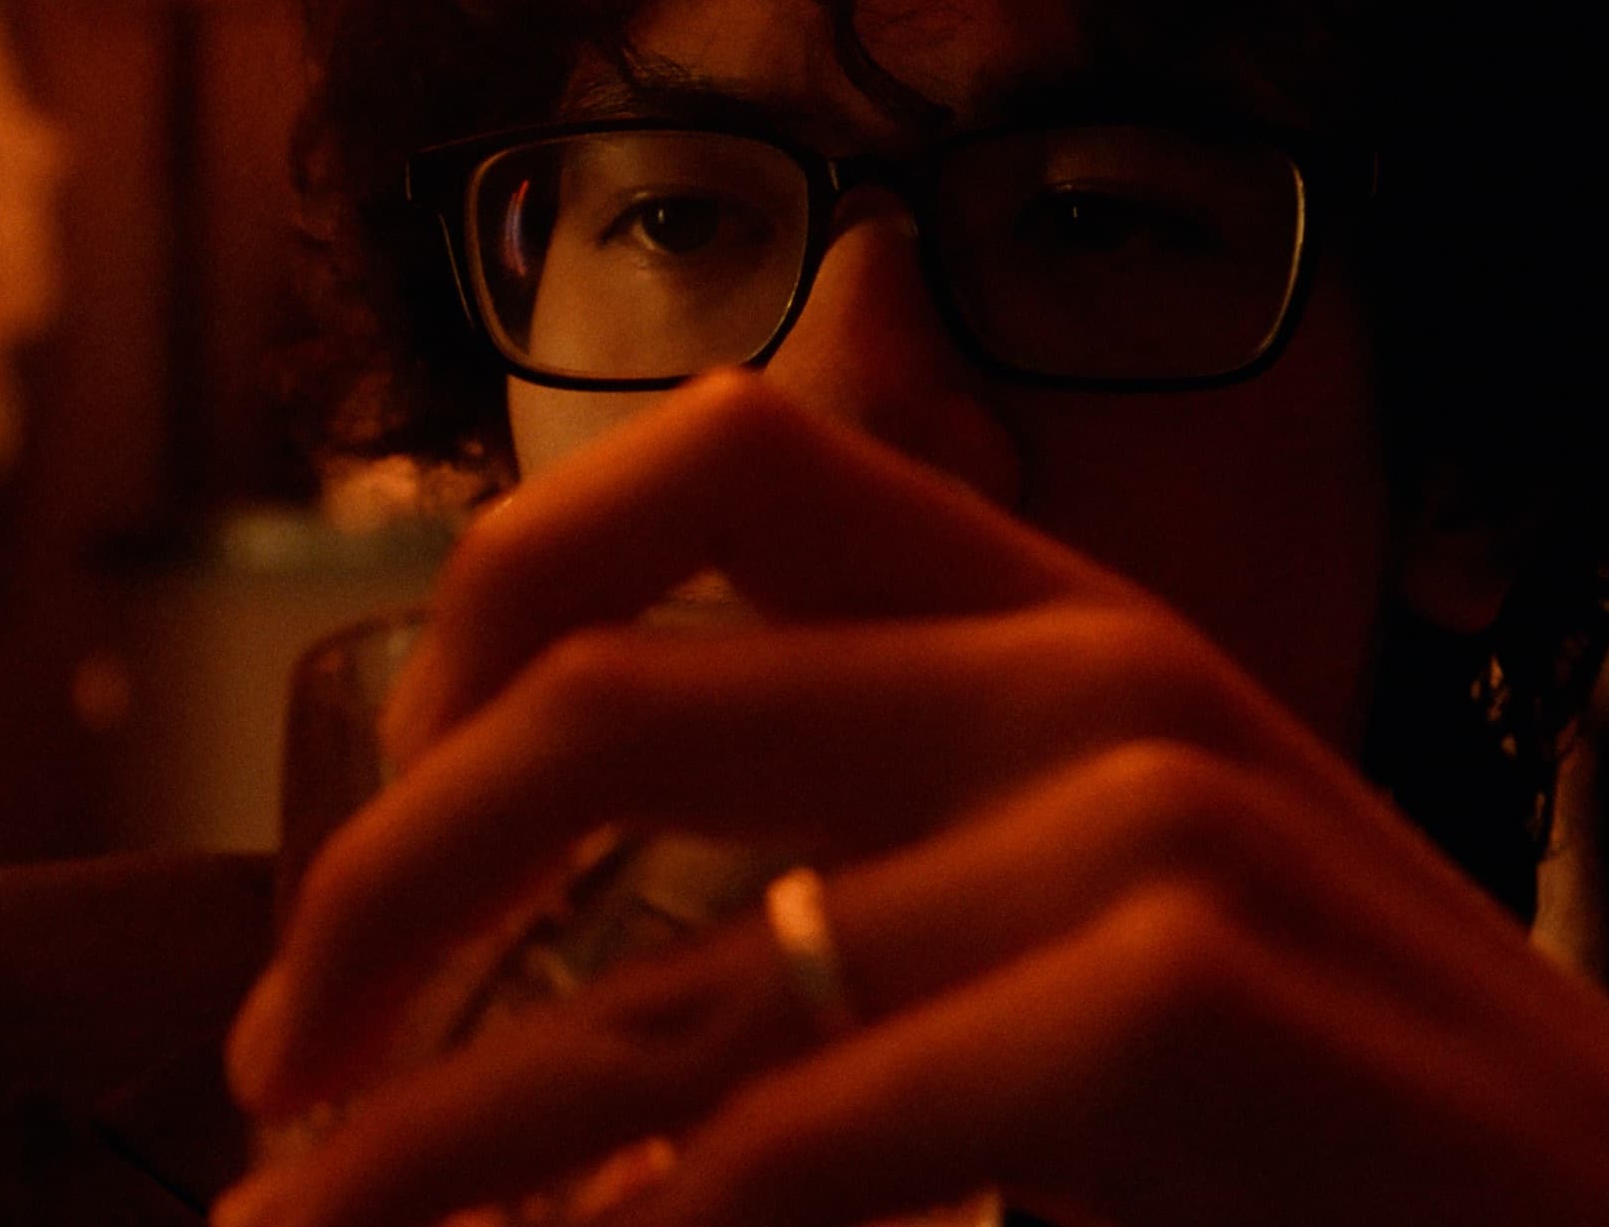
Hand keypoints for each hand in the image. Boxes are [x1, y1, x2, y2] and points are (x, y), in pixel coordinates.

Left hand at [220, 372, 1608, 1226]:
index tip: (382, 842)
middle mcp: (1094, 668)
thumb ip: (879, 866)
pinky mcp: (1195, 990)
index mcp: (1061, 617)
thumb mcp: (1091, 921)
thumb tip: (542, 974)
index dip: (480, 609)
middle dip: (379, 882)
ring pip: (671, 971)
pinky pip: (809, 1125)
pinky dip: (677, 1226)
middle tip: (276, 1081)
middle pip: (609, 686)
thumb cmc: (1332, 1118)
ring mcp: (1153, 817)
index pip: (716, 458)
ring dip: (445, 1134)